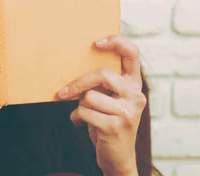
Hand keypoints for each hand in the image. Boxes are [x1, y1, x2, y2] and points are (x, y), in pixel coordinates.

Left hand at [57, 36, 145, 175]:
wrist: (118, 158)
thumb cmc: (108, 123)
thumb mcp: (109, 100)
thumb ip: (102, 84)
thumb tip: (74, 66)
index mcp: (134, 84)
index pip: (132, 54)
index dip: (116, 42)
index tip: (96, 42)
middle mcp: (135, 95)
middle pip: (102, 75)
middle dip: (78, 83)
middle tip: (63, 93)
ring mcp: (127, 112)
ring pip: (89, 96)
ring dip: (79, 106)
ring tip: (82, 114)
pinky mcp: (116, 126)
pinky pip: (84, 112)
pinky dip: (77, 118)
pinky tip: (80, 124)